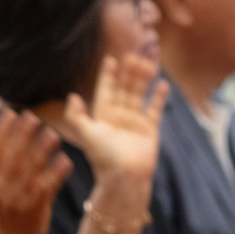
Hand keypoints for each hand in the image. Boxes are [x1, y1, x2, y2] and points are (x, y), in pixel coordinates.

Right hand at [0, 109, 70, 233]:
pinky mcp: (35, 209)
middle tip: (33, 117)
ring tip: (53, 134)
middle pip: (14, 157)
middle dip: (23, 135)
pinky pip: (47, 188)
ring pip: (31, 170)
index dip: (3, 131)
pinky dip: (56, 173)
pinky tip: (65, 160)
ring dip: (43, 151)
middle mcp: (2, 189)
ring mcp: (18, 199)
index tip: (11, 113)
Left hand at [56, 52, 167, 198]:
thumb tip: (72, 96)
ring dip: (143, 78)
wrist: (124, 177)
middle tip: (133, 56)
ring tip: (148, 62)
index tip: (110, 58)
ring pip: (140, 93)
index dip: (108, 74)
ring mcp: (135, 121)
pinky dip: (159, 96)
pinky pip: (155, 108)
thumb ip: (76, 116)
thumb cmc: (103, 157)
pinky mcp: (150, 128)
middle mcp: (119, 116)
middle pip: (125, 87)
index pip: (106, 89)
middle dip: (129, 72)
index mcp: (103, 115)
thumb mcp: (86, 134)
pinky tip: (162, 83)